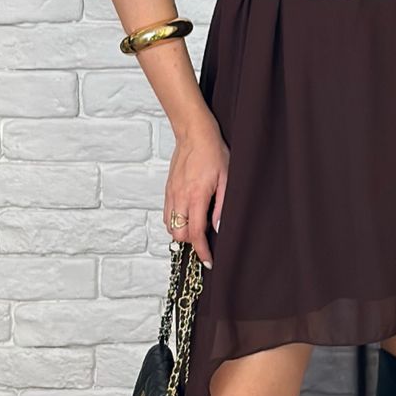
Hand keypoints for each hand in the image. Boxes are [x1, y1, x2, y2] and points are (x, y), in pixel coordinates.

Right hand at [164, 120, 228, 268]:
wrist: (194, 134)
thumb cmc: (214, 153)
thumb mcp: (227, 179)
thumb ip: (222, 206)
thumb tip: (218, 228)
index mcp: (196, 196)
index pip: (195, 233)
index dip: (202, 251)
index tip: (208, 262)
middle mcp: (179, 197)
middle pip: (178, 235)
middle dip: (191, 243)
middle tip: (205, 239)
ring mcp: (171, 194)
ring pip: (170, 227)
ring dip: (182, 233)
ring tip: (197, 228)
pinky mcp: (167, 190)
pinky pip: (167, 215)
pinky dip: (175, 222)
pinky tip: (188, 217)